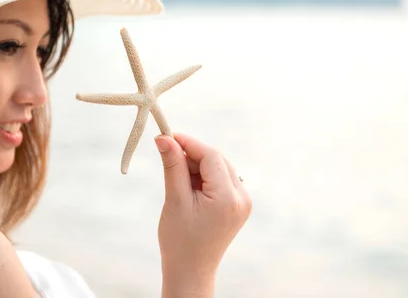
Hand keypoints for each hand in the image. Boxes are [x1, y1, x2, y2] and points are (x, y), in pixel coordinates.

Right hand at [154, 133, 251, 295]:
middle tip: (167, 155)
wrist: (191, 271)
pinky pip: (222, 179)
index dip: (189, 143)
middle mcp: (241, 198)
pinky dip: (205, 176)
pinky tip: (189, 186)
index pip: (211, 156)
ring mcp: (243, 202)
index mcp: (227, 198)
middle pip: (217, 160)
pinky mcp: (238, 205)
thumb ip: (173, 166)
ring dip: (197, 166)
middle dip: (192, 155)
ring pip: (219, 168)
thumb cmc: (179, 240)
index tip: (166, 137)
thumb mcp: (174, 200)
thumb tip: (164, 138)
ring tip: (177, 179)